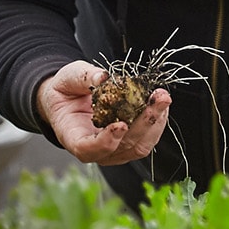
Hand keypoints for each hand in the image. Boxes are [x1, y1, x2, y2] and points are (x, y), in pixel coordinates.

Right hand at [39, 60, 170, 164]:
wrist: (72, 98)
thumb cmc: (67, 90)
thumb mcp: (68, 78)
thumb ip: (84, 77)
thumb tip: (103, 77)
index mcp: (72, 136)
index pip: (87, 149)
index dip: (105, 141)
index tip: (121, 124)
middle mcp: (95, 150)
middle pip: (122, 147)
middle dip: (144, 123)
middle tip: (159, 98)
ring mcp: (114, 150)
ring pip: (139, 147)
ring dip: (155, 122)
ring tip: (162, 98)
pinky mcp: (128, 143)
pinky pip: (146, 140)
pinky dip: (157, 122)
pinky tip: (160, 103)